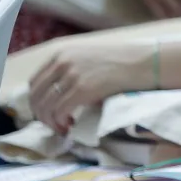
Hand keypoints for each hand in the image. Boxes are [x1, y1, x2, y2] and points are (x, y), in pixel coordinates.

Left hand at [29, 42, 153, 133]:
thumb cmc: (123, 61)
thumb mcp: (89, 57)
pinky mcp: (82, 88)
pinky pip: (59, 112)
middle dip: (40, 114)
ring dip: (50, 122)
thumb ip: (70, 68)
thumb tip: (56, 93)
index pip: (34, 82)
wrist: (146, 62)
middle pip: (35, 95)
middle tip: (53, 124)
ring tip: (63, 128)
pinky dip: (60, 123)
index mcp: (61, 53)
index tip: (47, 112)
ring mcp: (72, 74)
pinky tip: (70, 126)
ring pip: (45, 106)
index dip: (37, 101)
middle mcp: (62, 61)